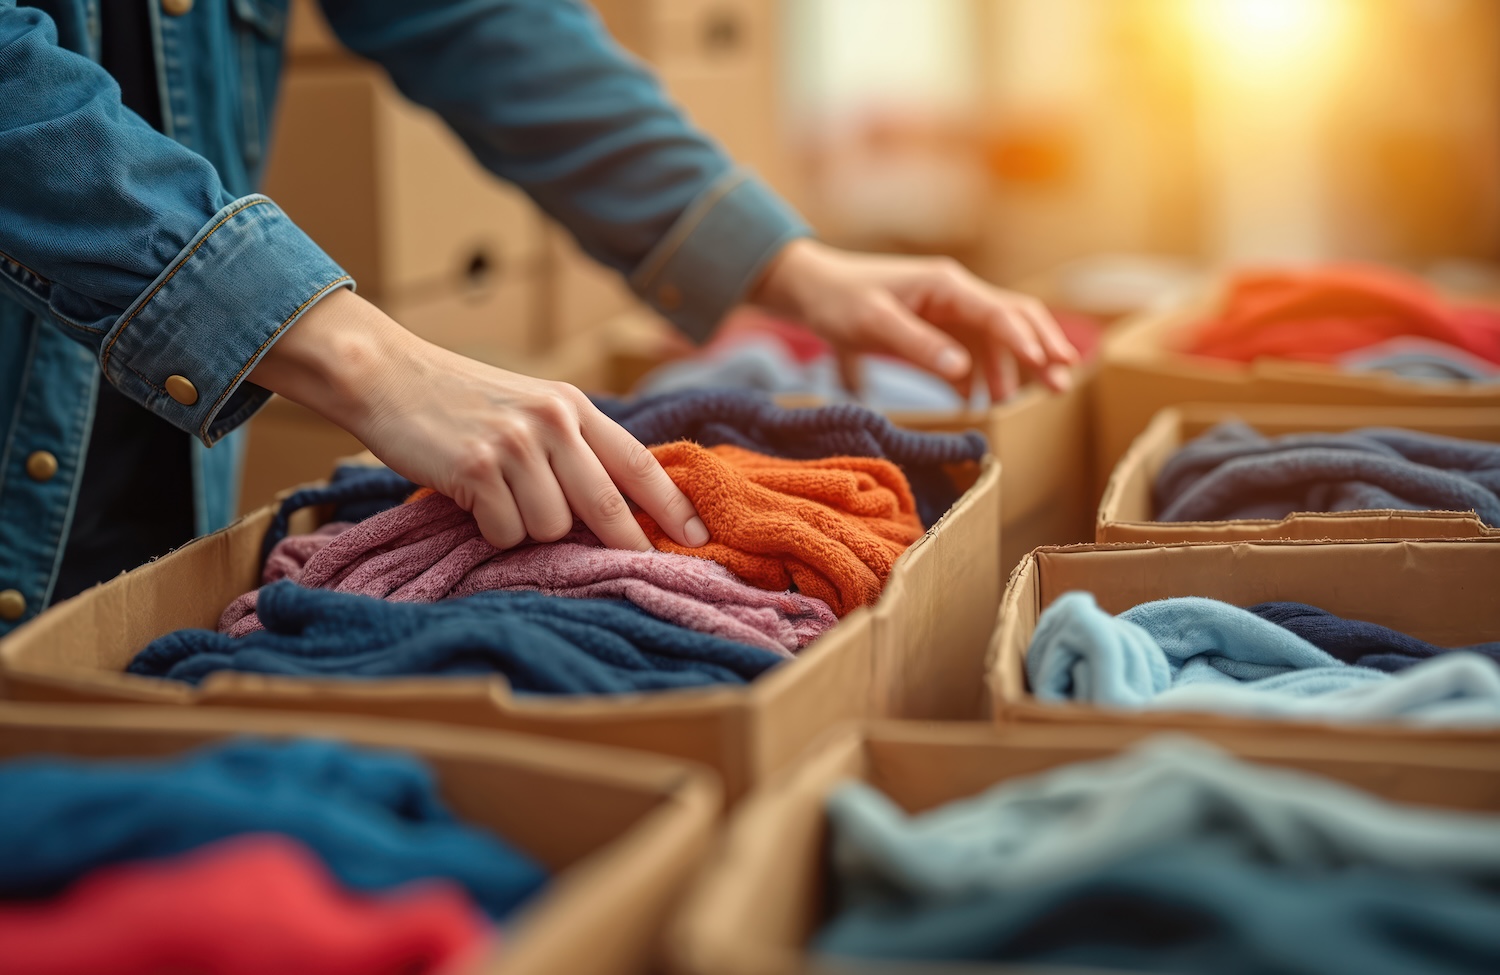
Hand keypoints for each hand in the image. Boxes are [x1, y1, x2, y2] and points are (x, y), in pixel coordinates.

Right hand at [250, 289, 708, 551]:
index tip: (701, 538)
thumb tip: (619, 507)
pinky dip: (493, 531)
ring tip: (502, 500)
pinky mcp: (478, 468)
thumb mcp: (531, 405)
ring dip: (530, 530)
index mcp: (573, 405)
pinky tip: (474, 500)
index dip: (673, 506)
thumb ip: (573, 443)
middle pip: (607, 507)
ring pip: (552, 528)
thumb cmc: (462, 400)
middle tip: (635, 568)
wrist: (388, 376)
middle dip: (624, 545)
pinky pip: (507, 532)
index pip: (639, 462)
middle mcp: (553, 421)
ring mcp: (516, 444)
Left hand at [748, 238, 1078, 400]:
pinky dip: (980, 376)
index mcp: (947, 285)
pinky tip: (977, 404)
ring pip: (996, 338)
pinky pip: (970, 352)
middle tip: (1061, 385)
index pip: (1001, 312)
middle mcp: (956, 293)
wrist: (810, 290)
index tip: (1050, 368)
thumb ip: (918, 346)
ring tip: (1021, 404)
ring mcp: (948, 310)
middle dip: (1040, 350)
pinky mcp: (935, 328)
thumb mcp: (874, 324)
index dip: (1028, 342)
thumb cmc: (838, 301)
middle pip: (1014, 318)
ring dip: (1012, 368)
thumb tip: (961, 370)